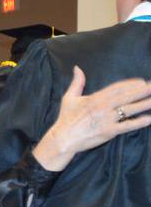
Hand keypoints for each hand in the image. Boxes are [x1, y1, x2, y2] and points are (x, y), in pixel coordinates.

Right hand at [33, 66, 150, 171]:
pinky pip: (127, 126)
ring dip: (144, 104)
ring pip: (130, 110)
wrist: (64, 138)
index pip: (117, 88)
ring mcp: (107, 119)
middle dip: (142, 91)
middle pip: (127, 97)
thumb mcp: (69, 97)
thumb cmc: (66, 118)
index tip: (142, 81)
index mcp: (95, 98)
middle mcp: (103, 107)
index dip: (131, 84)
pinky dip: (139, 122)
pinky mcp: (109, 131)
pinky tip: (149, 119)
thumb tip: (77, 68)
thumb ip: (77, 82)